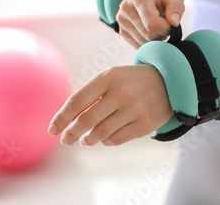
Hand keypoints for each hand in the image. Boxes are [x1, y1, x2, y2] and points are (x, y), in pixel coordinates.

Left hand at [47, 64, 173, 145]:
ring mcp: (135, 109)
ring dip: (88, 139)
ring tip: (84, 140)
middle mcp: (121, 92)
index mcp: (108, 77)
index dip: (61, 118)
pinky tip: (104, 138)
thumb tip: (66, 121)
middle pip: (86, 120)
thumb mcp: (110, 79)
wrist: (168, 82)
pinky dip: (106, 141)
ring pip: (101, 133)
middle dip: (71, 133)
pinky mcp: (146, 124)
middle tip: (65, 140)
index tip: (52, 130)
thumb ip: (90, 97)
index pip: (77, 101)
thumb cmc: (129, 81)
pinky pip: (117, 139)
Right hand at [117, 0, 184, 48]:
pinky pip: (138, 46)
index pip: (152, 24)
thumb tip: (174, 23)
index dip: (166, 28)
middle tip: (167, 24)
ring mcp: (121, 21)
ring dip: (157, 40)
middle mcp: (125, 8)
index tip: (172, 24)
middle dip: (163, 34)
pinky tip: (152, 33)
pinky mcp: (122, 31)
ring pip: (144, 43)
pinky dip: (149, 44)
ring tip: (159, 27)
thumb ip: (176, 7)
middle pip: (148, 35)